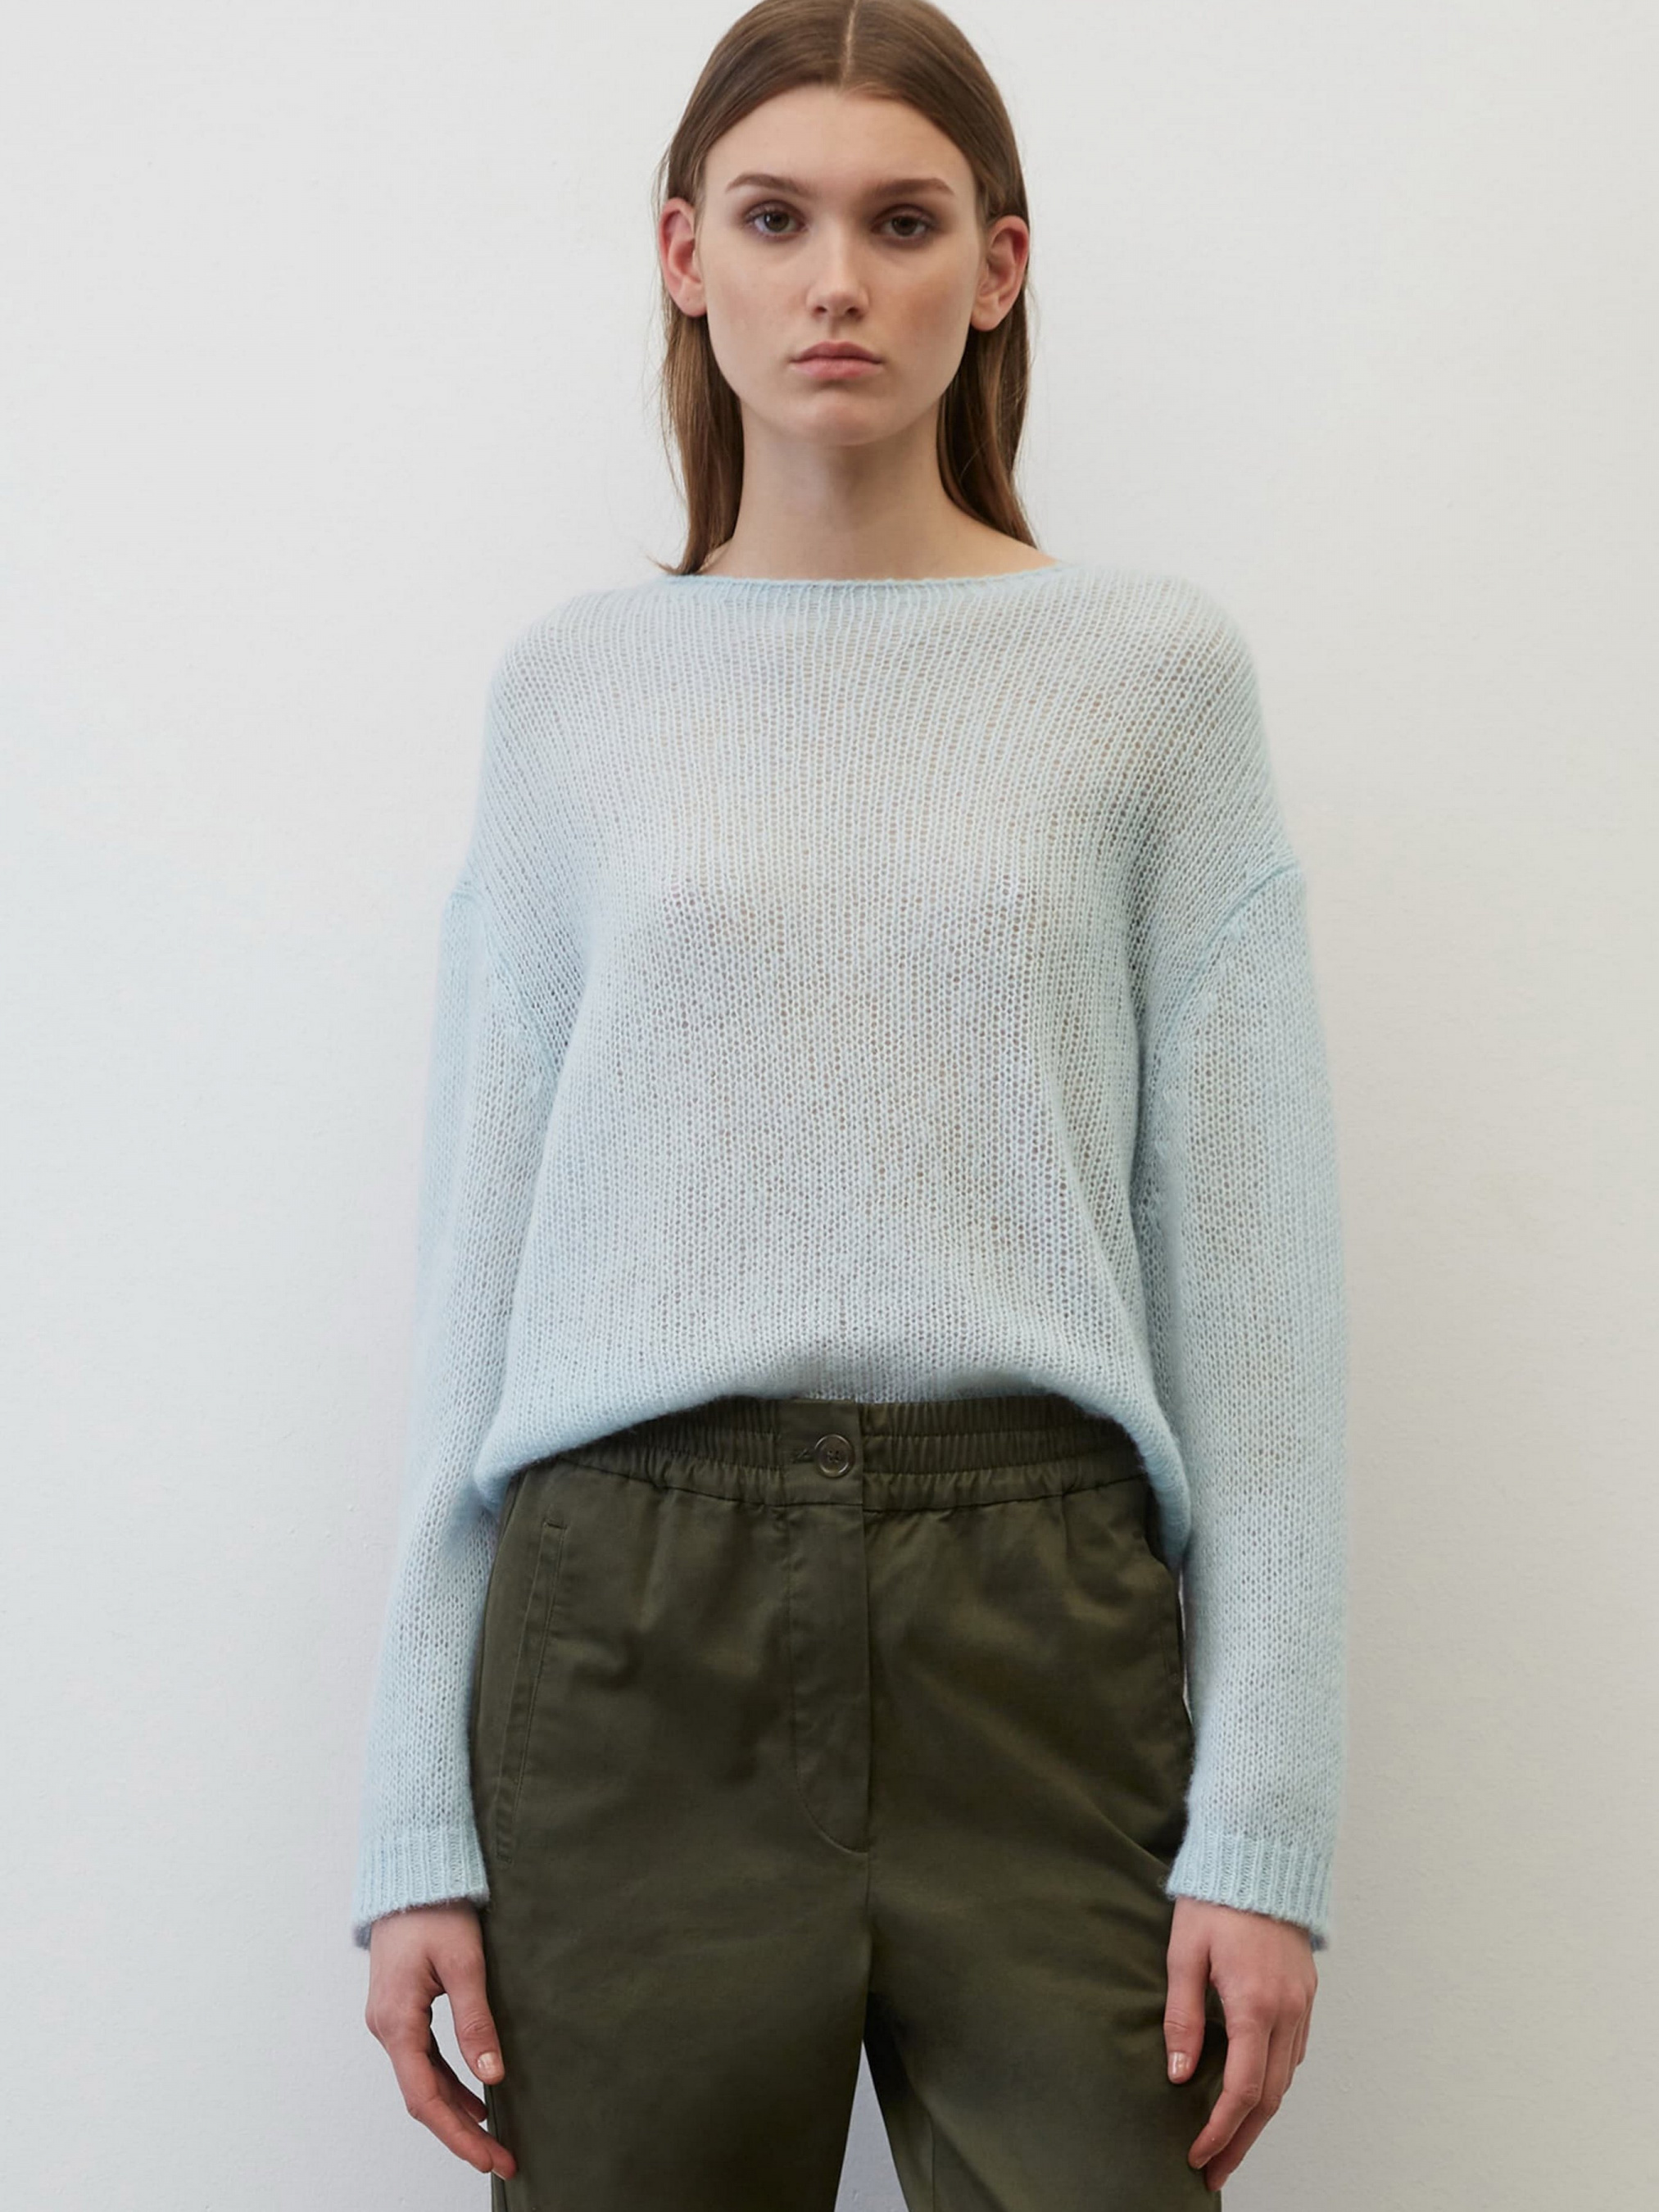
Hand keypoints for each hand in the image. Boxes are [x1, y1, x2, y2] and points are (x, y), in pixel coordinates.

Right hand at [364, 1900, 516, 2180]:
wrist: (410, 1873)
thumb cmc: (435, 1910)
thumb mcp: (464, 1963)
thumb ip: (475, 2021)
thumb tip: (493, 2074)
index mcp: (397, 2021)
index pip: (425, 2098)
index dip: (457, 2135)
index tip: (489, 2159)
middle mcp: (386, 2028)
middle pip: (423, 2097)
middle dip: (461, 2132)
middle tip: (503, 2156)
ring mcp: (390, 2020)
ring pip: (422, 2081)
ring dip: (456, 2110)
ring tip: (494, 2136)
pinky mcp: (401, 2010)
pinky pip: (423, 2059)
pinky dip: (448, 2082)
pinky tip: (476, 2093)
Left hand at [1163, 1895, 1317, 2191]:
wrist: (1259, 1854)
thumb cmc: (1215, 1899)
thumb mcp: (1184, 1954)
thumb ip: (1182, 2017)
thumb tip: (1177, 2073)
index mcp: (1255, 2003)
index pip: (1243, 2090)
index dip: (1220, 2130)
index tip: (1197, 2155)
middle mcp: (1287, 2011)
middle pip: (1271, 2098)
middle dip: (1241, 2140)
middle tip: (1214, 2170)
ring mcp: (1302, 2003)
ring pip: (1286, 2079)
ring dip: (1260, 2116)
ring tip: (1229, 2141)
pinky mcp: (1306, 1993)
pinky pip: (1294, 2052)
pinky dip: (1274, 2081)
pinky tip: (1252, 2091)